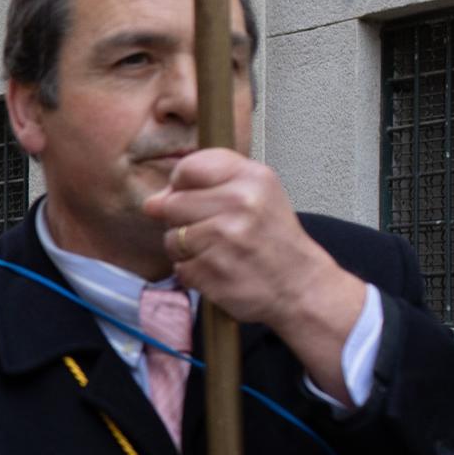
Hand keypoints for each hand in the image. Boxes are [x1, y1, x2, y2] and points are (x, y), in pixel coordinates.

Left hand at [144, 149, 367, 400]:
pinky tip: (219, 271)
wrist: (301, 286)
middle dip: (182, 221)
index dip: (181, 185)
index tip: (193, 197)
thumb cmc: (272, 239)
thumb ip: (205, 187)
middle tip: (213, 232)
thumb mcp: (257, 195)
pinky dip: (193, 273)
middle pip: (172, 204)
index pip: (189, 168)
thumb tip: (152, 203)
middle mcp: (240, 203)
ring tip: (217, 252)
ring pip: (171, 238)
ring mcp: (225, 239)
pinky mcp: (213, 271)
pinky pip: (179, 268)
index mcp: (252, 177)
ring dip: (186, 250)